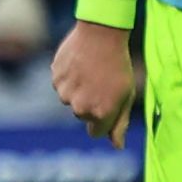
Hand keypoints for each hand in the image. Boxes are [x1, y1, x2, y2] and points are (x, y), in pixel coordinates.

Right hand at [50, 20, 137, 140]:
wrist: (101, 34)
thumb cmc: (119, 65)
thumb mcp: (127, 95)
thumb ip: (120, 123)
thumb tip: (117, 146)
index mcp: (99, 113)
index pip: (96, 132)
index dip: (104, 121)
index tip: (108, 107)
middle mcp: (78, 107)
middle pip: (83, 115)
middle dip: (92, 103)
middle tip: (104, 81)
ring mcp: (64, 93)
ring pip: (70, 99)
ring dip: (79, 90)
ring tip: (93, 71)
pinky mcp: (55, 78)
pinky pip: (61, 85)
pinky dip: (69, 78)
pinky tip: (81, 64)